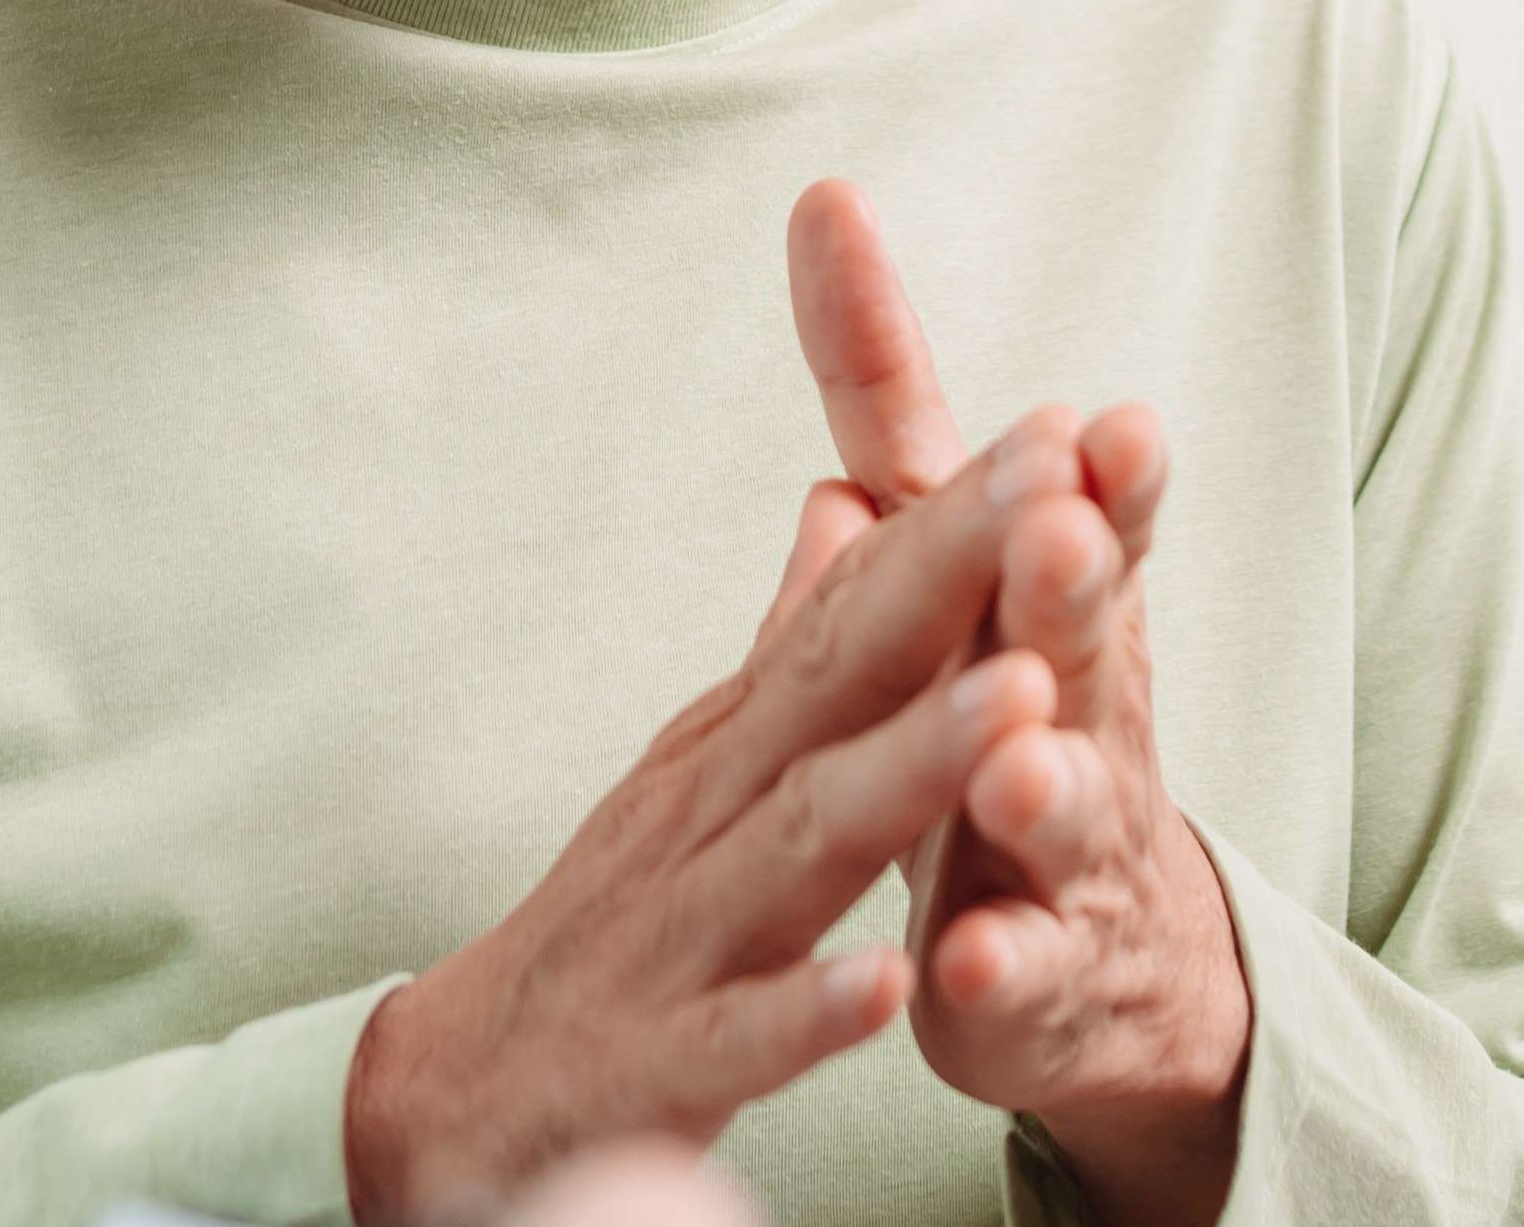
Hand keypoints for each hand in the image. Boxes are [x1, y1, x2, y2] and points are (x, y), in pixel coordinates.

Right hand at [344, 411, 1093, 1224]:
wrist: (462, 1090)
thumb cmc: (616, 921)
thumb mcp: (704, 765)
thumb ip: (788, 645)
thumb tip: (849, 505)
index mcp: (740, 742)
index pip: (858, 607)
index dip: (958, 520)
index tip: (1061, 432)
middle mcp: (711, 811)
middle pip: (841, 679)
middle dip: (952, 578)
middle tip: (1061, 489)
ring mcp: (680, 934)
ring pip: (805, 838)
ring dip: (911, 763)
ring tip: (1022, 697)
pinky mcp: (654, 1062)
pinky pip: (738, 1036)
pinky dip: (808, 1007)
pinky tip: (886, 981)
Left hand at [786, 183, 1252, 1226]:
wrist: (1101, 956)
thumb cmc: (1013, 701)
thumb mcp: (954, 542)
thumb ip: (889, 391)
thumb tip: (824, 208)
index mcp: (1052, 602)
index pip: (1081, 516)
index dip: (1099, 476)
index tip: (1102, 418)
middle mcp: (1083, 707)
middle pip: (1081, 638)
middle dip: (1072, 581)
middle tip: (1064, 528)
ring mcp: (1064, 849)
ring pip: (1059, 807)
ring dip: (1036, 777)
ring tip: (1014, 756)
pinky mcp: (1032, 978)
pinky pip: (1018, 975)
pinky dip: (995, 967)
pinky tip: (966, 961)